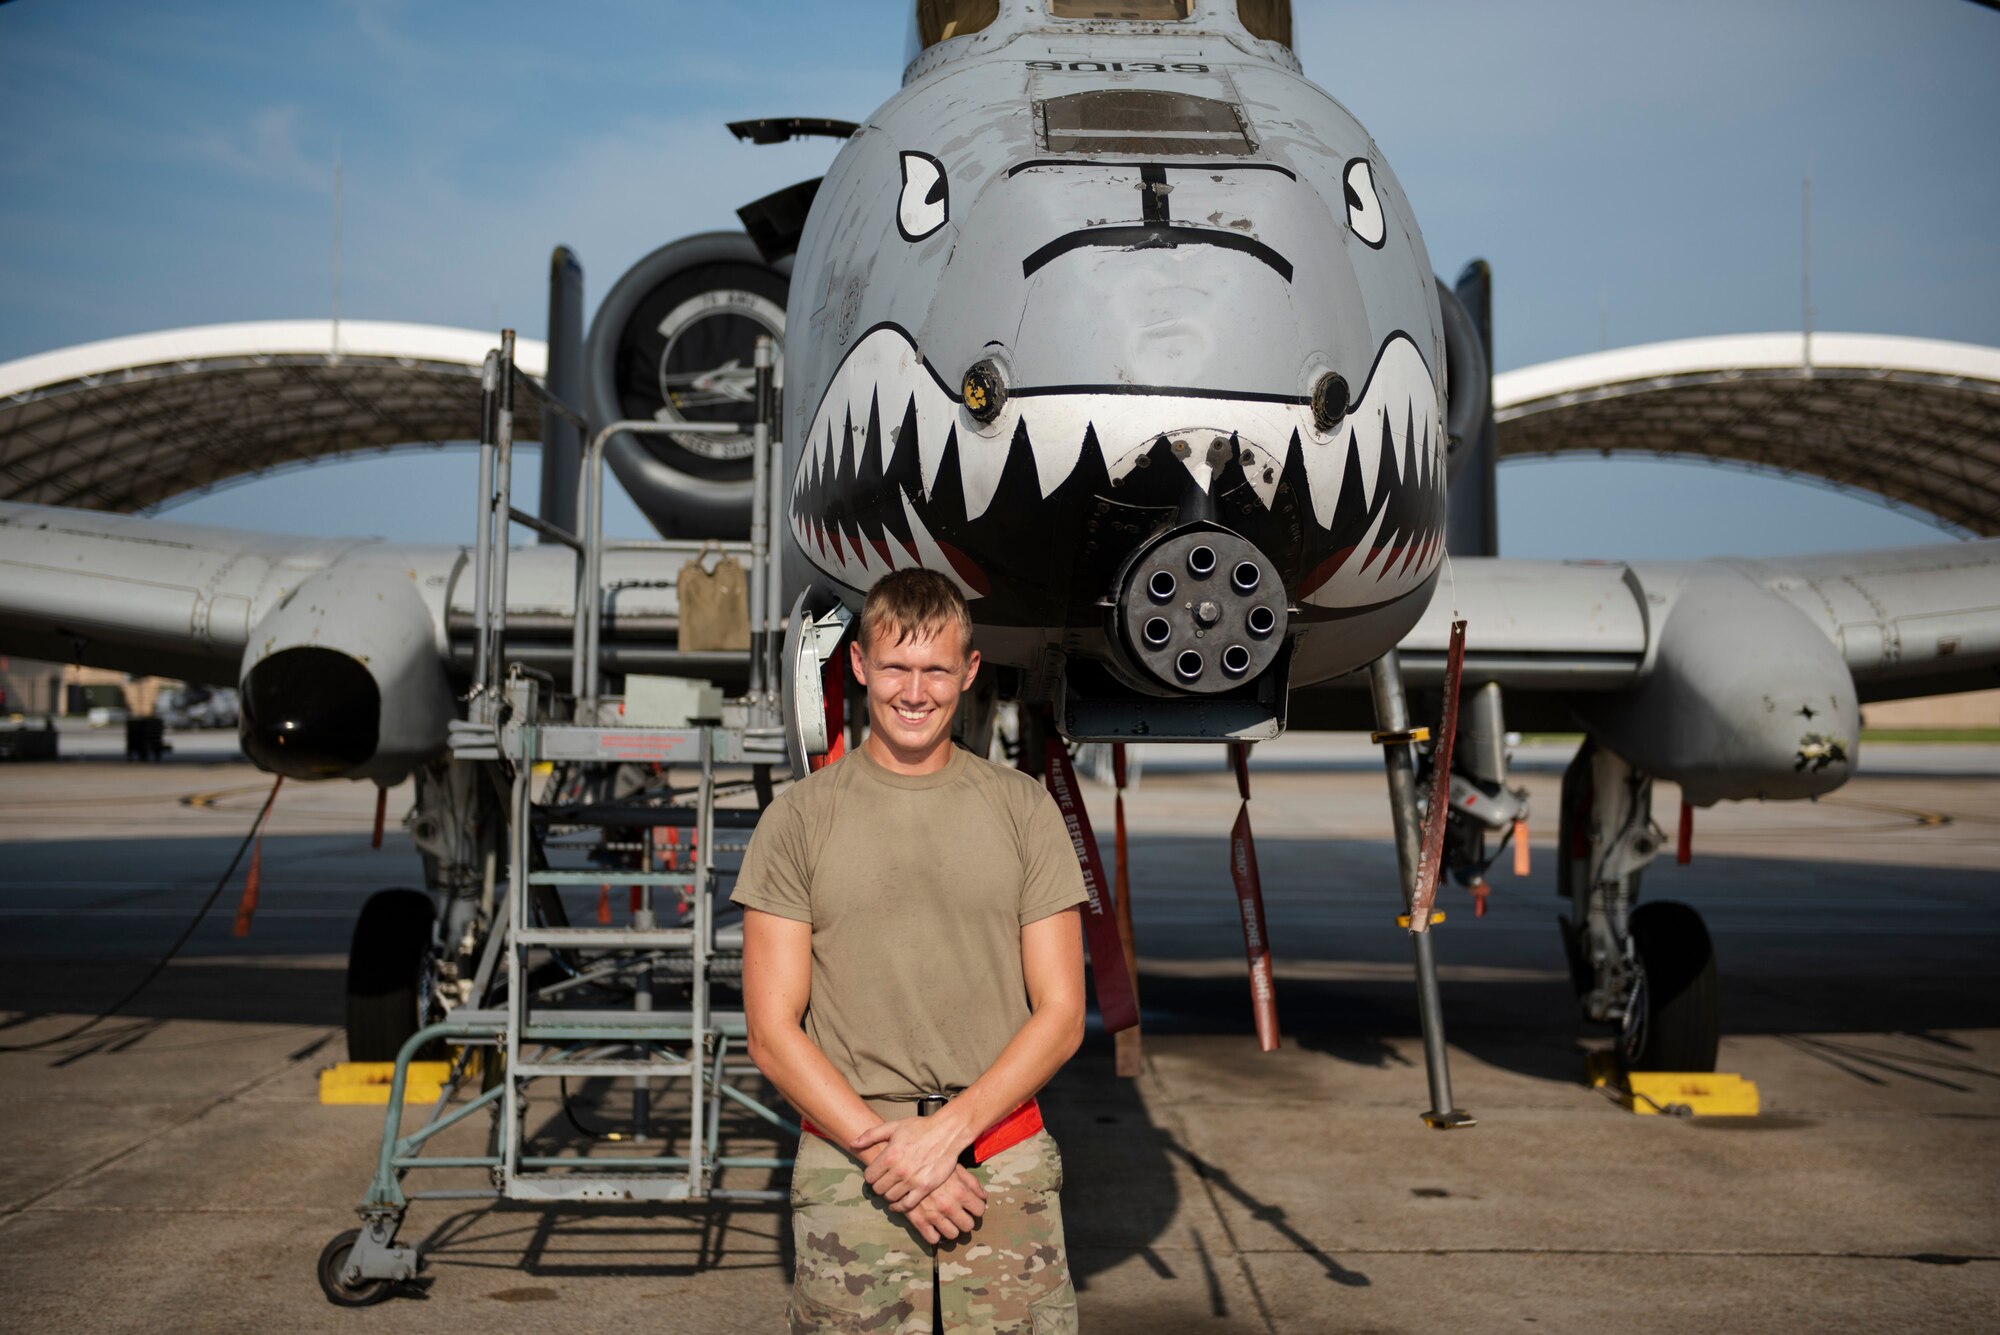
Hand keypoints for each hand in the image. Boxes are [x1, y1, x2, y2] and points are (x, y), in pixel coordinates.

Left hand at [853, 1114, 975, 1212]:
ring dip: (889, 1195)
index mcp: (889, 1155)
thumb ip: (871, 1135)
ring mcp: (912, 1181)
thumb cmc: (920, 1128)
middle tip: (884, 1182)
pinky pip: (906, 1205)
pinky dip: (899, 1206)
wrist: (946, 1133)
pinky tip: (898, 1203)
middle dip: (879, 1186)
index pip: (869, 1176)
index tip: (876, 1174)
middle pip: (878, 1189)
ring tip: (892, 1189)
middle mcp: (899, 1170)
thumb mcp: (894, 1126)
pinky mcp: (924, 1188)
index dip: (871, 1176)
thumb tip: (853, 1144)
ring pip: (890, 1198)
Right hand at [904, 1166, 986, 1244]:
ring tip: (948, 1221)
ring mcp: (934, 1215)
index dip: (976, 1208)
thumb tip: (984, 1197)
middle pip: (968, 1226)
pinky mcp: (919, 1222)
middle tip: (960, 1215)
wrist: (903, 1167)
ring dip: (952, 1228)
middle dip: (966, 1220)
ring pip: (953, 1235)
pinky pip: (933, 1239)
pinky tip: (934, 1225)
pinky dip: (935, 1234)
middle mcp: (949, 1205)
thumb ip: (971, 1182)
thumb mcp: (954, 1167)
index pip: (980, 1210)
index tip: (971, 1207)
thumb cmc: (931, 1165)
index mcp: (960, 1191)